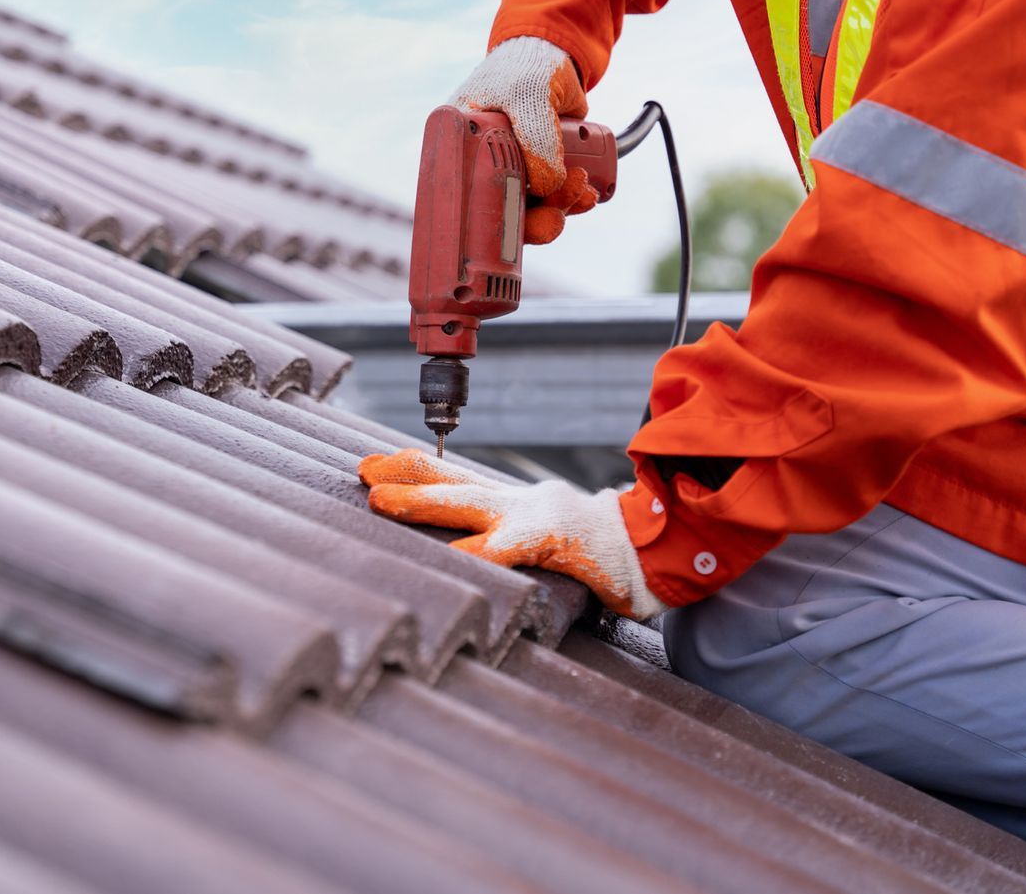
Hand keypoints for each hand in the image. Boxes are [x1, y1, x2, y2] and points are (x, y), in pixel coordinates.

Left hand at [360, 450, 664, 619]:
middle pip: (451, 480)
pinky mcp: (555, 538)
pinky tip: (446, 559)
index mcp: (517, 502)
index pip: (455, 478)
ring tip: (380, 501)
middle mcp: (521, 501)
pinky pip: (504, 547)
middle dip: (403, 476)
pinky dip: (473, 553)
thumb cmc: (605, 555)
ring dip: (419, 501)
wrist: (664, 552)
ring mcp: (537, 515)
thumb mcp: (549, 540)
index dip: (411, 469)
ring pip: (467, 503)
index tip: (372, 466)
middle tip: (361, 474)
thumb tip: (459, 553)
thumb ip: (509, 540)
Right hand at [449, 35, 598, 242]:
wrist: (556, 56)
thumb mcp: (529, 95)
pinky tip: (585, 194)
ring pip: (530, 206)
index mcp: (459, 143)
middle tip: (558, 214)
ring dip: (559, 208)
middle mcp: (479, 160)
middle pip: (500, 208)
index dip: (489, 218)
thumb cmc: (528, 66)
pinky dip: (569, 199)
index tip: (518, 223)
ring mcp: (509, 166)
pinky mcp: (536, 168)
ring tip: (581, 192)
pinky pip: (550, 196)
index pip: (465, 195)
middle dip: (535, 218)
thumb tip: (547, 188)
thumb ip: (537, 140)